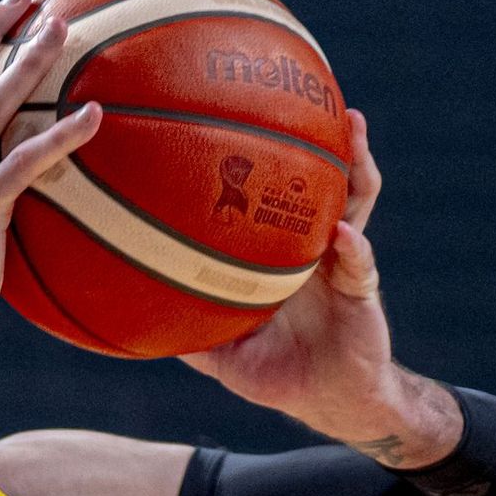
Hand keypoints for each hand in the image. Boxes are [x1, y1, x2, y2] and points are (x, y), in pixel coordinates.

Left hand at [182, 111, 461, 467]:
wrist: (335, 402)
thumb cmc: (282, 373)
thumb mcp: (227, 357)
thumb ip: (189, 338)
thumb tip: (132, 329)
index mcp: (284, 251)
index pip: (278, 191)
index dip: (269, 155)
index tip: (246, 112)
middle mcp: (316, 244)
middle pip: (321, 178)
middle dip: (319, 134)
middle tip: (308, 93)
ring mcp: (344, 262)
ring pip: (356, 202)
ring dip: (356, 166)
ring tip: (352, 130)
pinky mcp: (363, 290)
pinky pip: (360, 264)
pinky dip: (353, 249)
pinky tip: (344, 235)